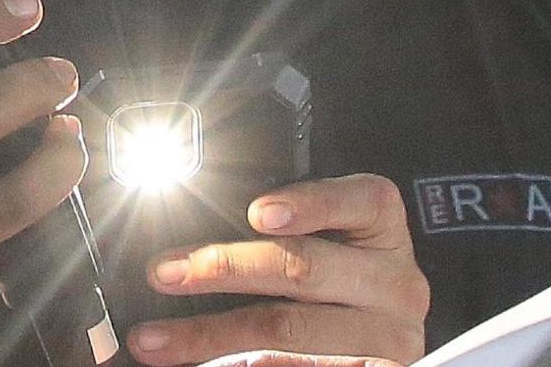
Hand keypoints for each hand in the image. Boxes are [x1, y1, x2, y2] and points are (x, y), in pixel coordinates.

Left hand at [131, 174, 430, 365]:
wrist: (371, 349)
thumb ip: (279, 233)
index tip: (257, 212)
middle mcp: (395, 282)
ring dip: (210, 334)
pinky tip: (203, 366)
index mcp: (384, 232)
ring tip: (155, 339)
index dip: (311, 203)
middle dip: (226, 267)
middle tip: (166, 272)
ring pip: (288, 328)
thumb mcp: (327, 246)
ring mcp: (388, 337)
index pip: (363, 200)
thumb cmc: (339, 286)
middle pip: (307, 267)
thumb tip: (190, 242)